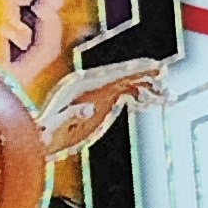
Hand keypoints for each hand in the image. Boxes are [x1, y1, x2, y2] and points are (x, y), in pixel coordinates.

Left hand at [39, 57, 163, 161]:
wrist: (39, 140)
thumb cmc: (43, 136)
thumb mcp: (52, 128)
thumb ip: (70, 116)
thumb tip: (90, 109)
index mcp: (80, 86)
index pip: (111, 74)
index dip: (132, 70)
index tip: (151, 67)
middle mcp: (90, 85)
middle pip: (121, 75)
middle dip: (144, 73)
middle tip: (165, 71)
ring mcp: (97, 92)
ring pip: (127, 84)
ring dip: (148, 88)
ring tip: (168, 96)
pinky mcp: (101, 102)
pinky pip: (126, 94)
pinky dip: (141, 96)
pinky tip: (153, 102)